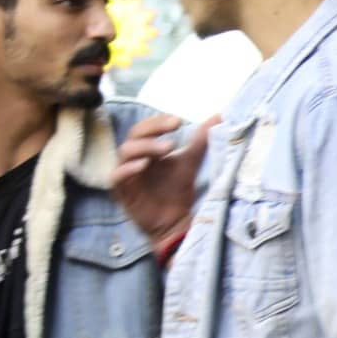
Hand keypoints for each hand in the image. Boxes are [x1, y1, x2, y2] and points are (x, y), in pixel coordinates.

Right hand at [111, 115, 214, 248]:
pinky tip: (144, 165)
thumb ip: (200, 140)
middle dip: (153, 128)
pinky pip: (117, 175)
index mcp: (147, 149)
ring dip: (146, 146)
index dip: (158, 121)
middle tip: (174, 127)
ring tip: (168, 148)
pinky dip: (129, 168)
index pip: (147, 127)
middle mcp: (134, 158)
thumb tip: (219, 116)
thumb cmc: (177, 190)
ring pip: (125, 152)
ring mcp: (126, 174)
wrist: (174, 221)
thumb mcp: (190, 161)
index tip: (178, 121)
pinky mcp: (121, 191)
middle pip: (134, 135)